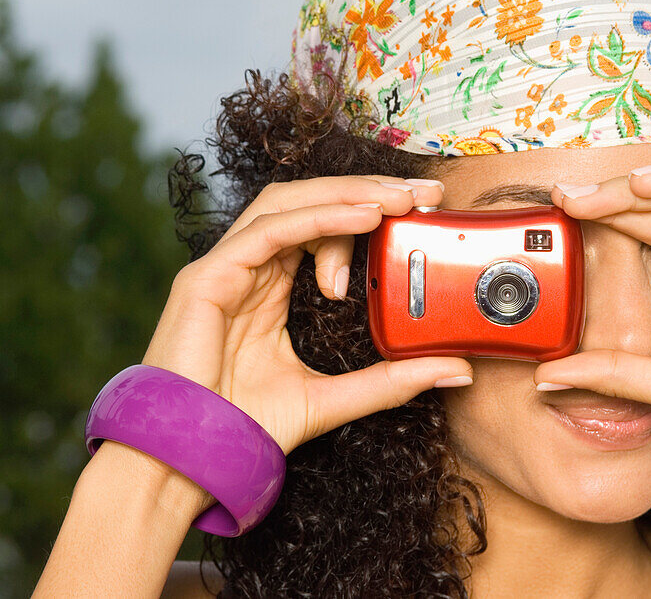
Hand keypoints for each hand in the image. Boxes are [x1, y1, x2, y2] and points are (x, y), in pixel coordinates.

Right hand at [141, 175, 473, 459]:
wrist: (192, 460)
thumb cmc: (246, 428)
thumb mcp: (337, 397)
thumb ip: (393, 380)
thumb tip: (458, 368)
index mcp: (270, 287)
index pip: (321, 226)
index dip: (369, 210)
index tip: (422, 212)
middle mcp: (248, 269)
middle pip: (308, 202)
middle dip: (367, 190)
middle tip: (422, 193)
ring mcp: (225, 268)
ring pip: (288, 203)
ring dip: (347, 194)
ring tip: (397, 199)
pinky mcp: (207, 277)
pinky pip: (270, 231)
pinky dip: (319, 218)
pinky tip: (363, 216)